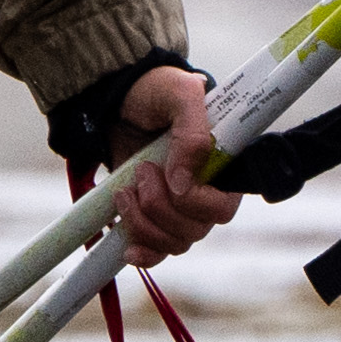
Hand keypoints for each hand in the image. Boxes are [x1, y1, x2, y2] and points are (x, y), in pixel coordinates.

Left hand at [103, 65, 243, 264]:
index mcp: (224, 166)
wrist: (116, 98)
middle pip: (195, 229)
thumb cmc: (155, 90)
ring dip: (143, 222)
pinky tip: (127, 245)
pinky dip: (143, 252)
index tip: (169, 177)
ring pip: (174, 242)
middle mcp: (206, 191)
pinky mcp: (155, 216)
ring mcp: (179, 207)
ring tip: (125, 189)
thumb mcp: (179, 94)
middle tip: (142, 170)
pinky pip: (158, 251)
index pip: (222, 208)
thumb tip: (184, 184)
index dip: (195, 203)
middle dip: (160, 206)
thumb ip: (192, 132)